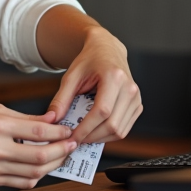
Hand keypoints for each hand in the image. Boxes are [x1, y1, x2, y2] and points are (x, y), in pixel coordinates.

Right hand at [0, 105, 76, 188]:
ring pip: (34, 171)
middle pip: (40, 155)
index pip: (38, 131)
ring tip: (60, 155)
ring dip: (53, 164)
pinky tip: (42, 166)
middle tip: (71, 144)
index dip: (59, 132)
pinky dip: (36, 175)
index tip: (68, 130)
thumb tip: (51, 120)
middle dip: (61, 150)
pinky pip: (21, 182)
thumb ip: (25, 118)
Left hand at [48, 27, 141, 144]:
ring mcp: (136, 98)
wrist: (106, 50)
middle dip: (91, 137)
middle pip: (112, 125)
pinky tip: (95, 131)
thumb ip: (61, 99)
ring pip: (120, 131)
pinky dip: (109, 135)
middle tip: (75, 139)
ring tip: (84, 136)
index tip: (71, 137)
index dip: (86, 128)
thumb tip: (52, 120)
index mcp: (114, 77)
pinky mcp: (137, 106)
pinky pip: (124, 129)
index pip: (102, 111)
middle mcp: (130, 88)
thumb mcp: (71, 76)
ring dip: (100, 138)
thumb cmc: (89, 61)